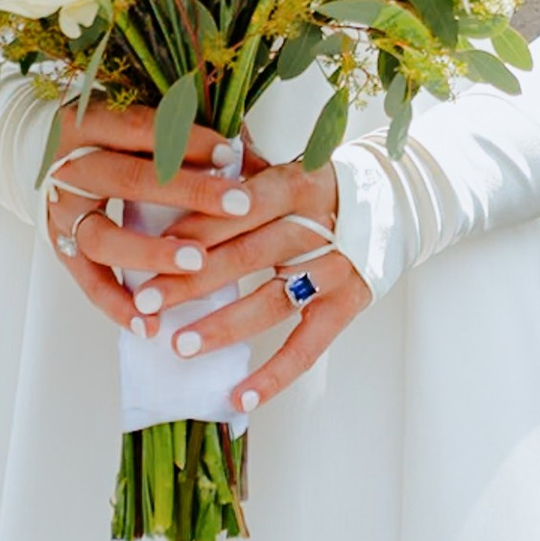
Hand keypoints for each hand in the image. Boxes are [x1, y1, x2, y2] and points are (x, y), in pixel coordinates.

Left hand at [43, 102, 370, 407]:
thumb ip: (233, 161)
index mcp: (297, 182)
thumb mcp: (281, 162)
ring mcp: (337, 269)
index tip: (153, 245)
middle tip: (145, 299)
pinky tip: (238, 398)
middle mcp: (320, 225)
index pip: (241, 205)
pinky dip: (274, 375)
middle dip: (192, 279)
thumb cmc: (316, 184)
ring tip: (180, 345)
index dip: (198, 226)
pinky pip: (308, 348)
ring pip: (273, 301)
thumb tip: (174, 142)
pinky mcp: (349, 305)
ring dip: (224, 326)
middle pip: (248, 255)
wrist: (394, 201)